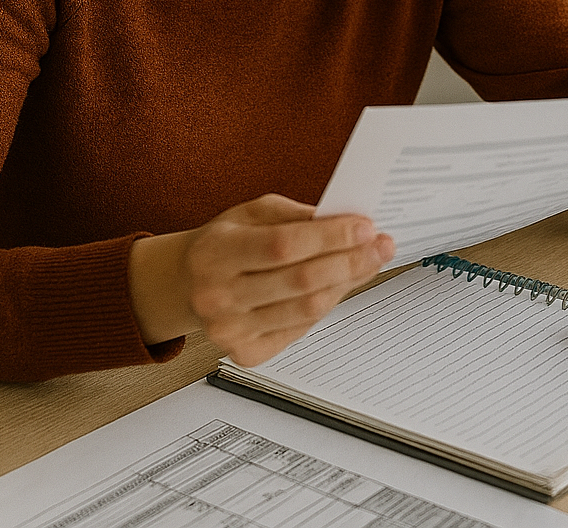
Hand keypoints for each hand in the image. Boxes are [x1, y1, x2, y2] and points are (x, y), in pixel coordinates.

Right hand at [128, 194, 394, 366]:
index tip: (365, 227)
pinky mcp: (246, 352)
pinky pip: (302, 328)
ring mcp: (229, 331)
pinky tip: (339, 285)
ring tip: (370, 262)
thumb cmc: (225, 243)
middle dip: (351, 261)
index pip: (282, 246)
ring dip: (347, 283)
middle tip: (381, 245)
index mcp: (214, 253)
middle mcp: (217, 296)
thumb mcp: (251, 214)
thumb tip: (348, 223)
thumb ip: (296, 217)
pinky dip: (327, 304)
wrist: (186, 285)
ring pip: (307, 309)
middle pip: (300, 281)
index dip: (330, 237)